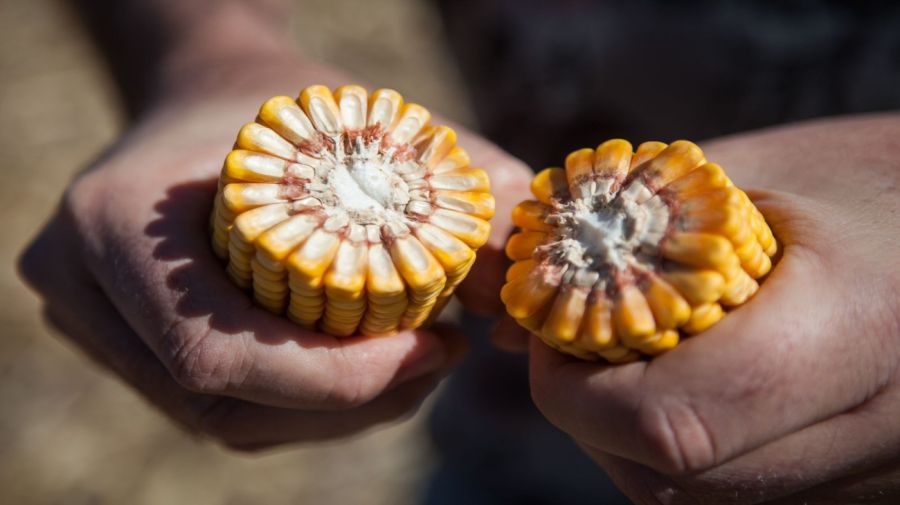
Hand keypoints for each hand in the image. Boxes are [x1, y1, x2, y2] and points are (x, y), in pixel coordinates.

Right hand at [17, 79, 528, 449]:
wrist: (202, 94)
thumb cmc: (288, 102)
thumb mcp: (370, 120)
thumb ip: (453, 183)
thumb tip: (508, 290)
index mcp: (116, 222)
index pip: (219, 352)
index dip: (337, 379)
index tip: (438, 345)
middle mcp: (82, 286)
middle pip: (223, 404)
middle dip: (353, 401)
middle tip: (441, 357)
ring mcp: (95, 327)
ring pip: (224, 420)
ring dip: (338, 413)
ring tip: (416, 364)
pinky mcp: (125, 348)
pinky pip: (221, 409)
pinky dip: (305, 408)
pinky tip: (369, 370)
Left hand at [527, 114, 899, 502]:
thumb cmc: (875, 182)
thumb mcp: (759, 177)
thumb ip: (639, 232)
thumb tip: (524, 291)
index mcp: (850, 333)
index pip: (670, 421)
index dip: (576, 392)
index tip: (545, 336)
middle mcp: (875, 432)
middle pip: (675, 477)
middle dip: (592, 416)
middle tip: (574, 344)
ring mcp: (878, 476)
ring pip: (701, 499)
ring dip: (632, 440)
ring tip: (634, 358)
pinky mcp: (870, 487)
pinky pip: (745, 493)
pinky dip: (689, 450)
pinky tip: (694, 384)